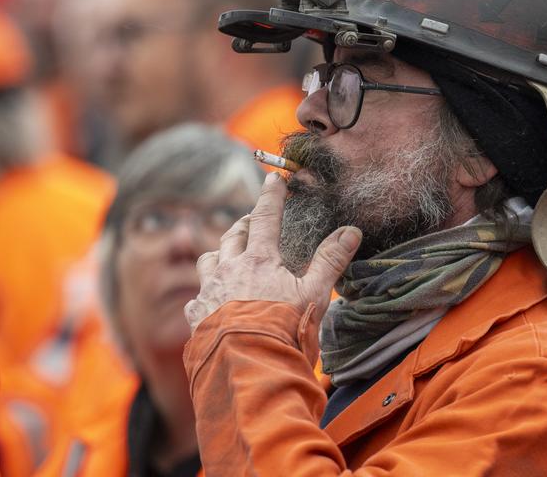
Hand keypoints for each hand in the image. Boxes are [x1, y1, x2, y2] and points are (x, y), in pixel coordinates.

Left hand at [184, 171, 360, 331]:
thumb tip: (351, 231)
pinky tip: (210, 301)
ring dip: (218, 254)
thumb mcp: (314, 295)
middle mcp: (229, 270)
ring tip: (226, 256)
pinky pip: (196, 298)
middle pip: (232, 236)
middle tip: (251, 221)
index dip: (270, 195)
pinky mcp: (196, 319)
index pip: (265, 217)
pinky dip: (204, 294)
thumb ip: (330, 261)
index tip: (273, 179)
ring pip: (207, 261)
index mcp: (259, 260)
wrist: (248, 369)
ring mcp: (209, 293)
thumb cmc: (285, 330)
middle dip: (243, 224)